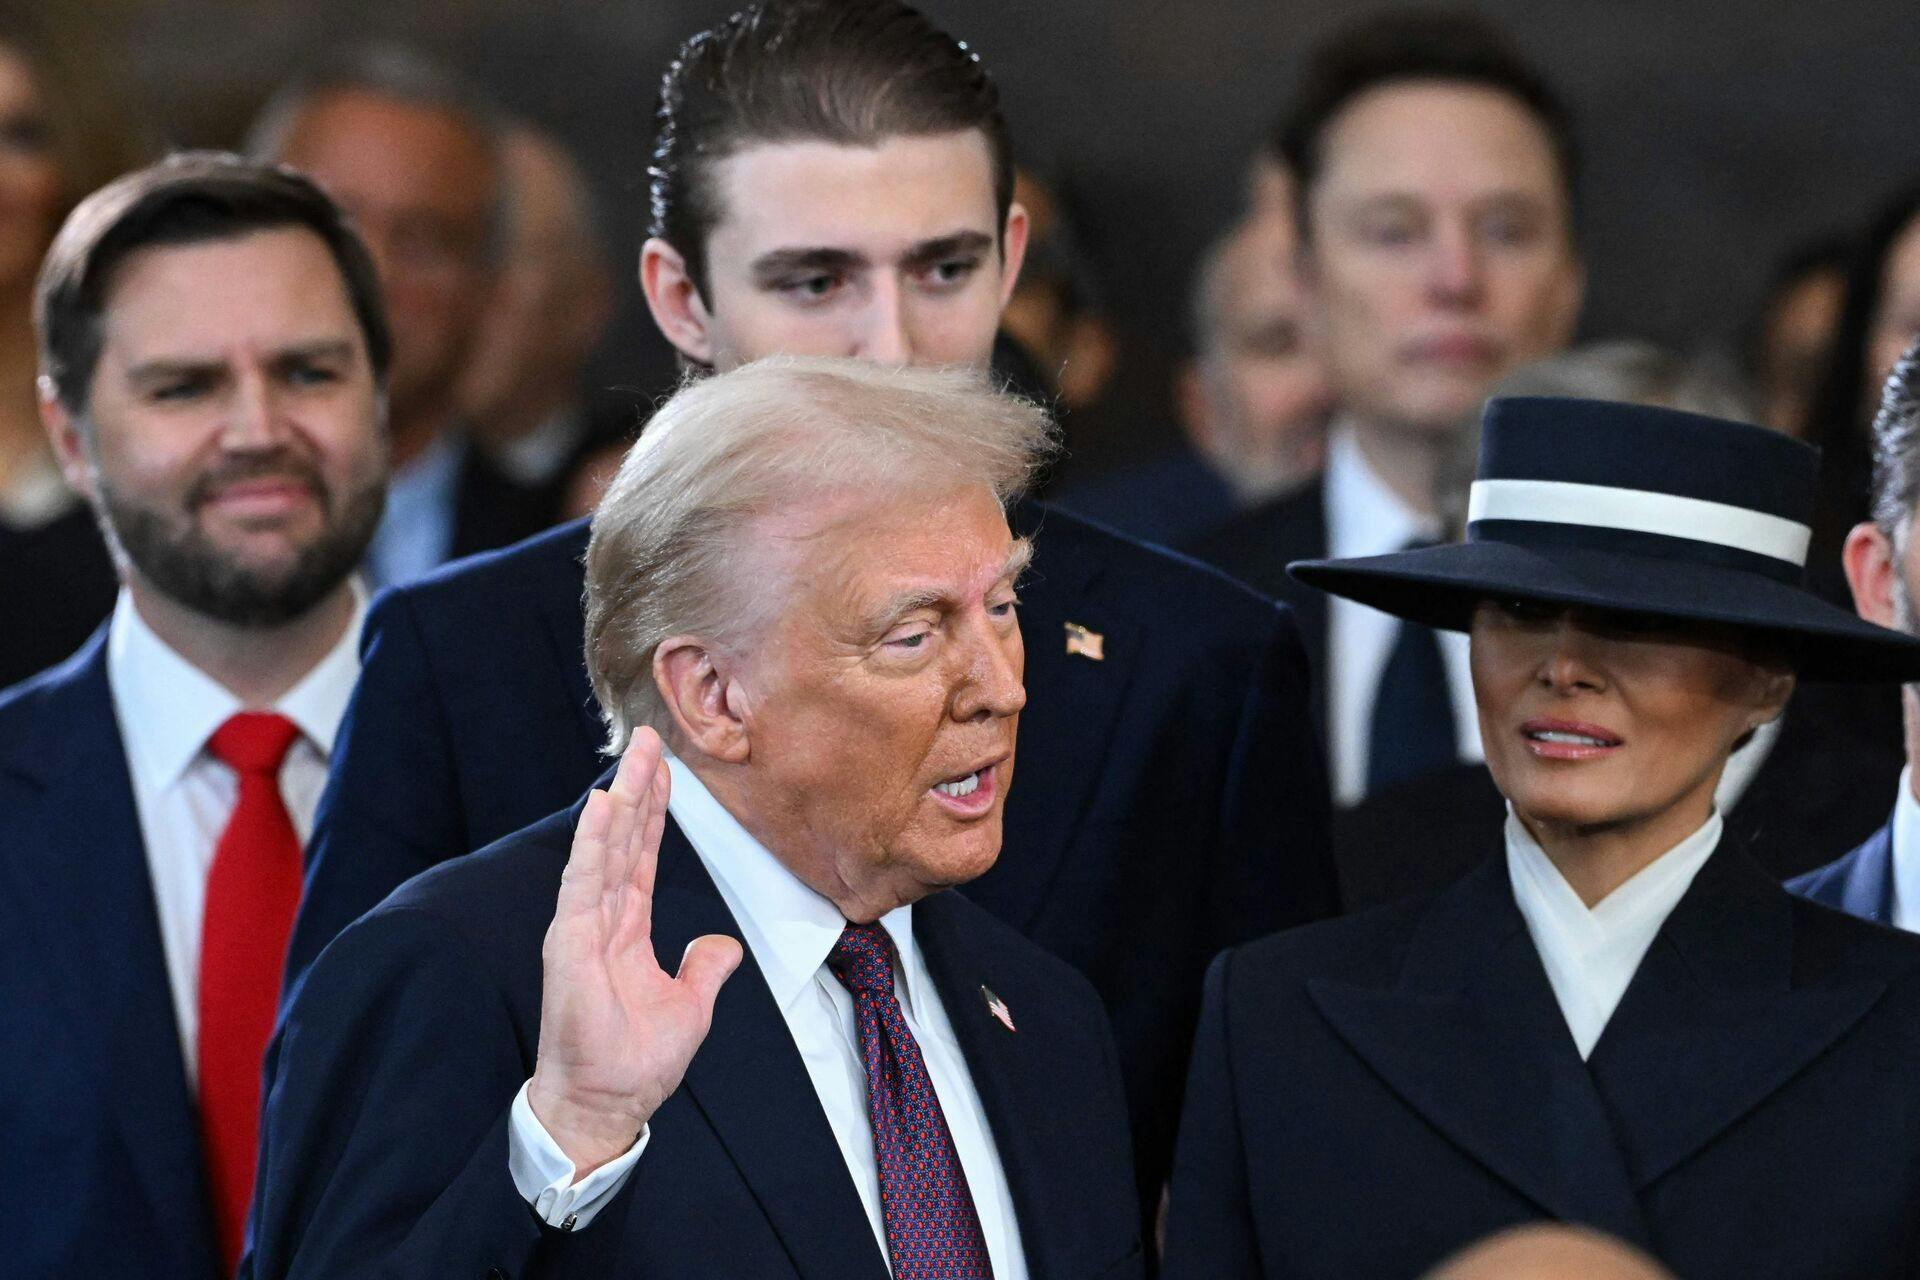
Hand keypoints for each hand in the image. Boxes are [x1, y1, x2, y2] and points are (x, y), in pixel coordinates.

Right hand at [527, 728, 742, 1173]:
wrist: (606, 1105)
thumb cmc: (634, 1063)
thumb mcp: (690, 1007)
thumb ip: (704, 967)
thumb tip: (721, 944)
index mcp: (626, 928)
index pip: (642, 856)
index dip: (654, 812)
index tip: (663, 769)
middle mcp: (601, 918)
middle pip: (623, 840)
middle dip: (637, 788)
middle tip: (649, 737)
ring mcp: (582, 927)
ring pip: (605, 849)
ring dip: (619, 800)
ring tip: (633, 755)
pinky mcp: (570, 943)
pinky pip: (584, 881)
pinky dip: (594, 842)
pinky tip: (603, 805)